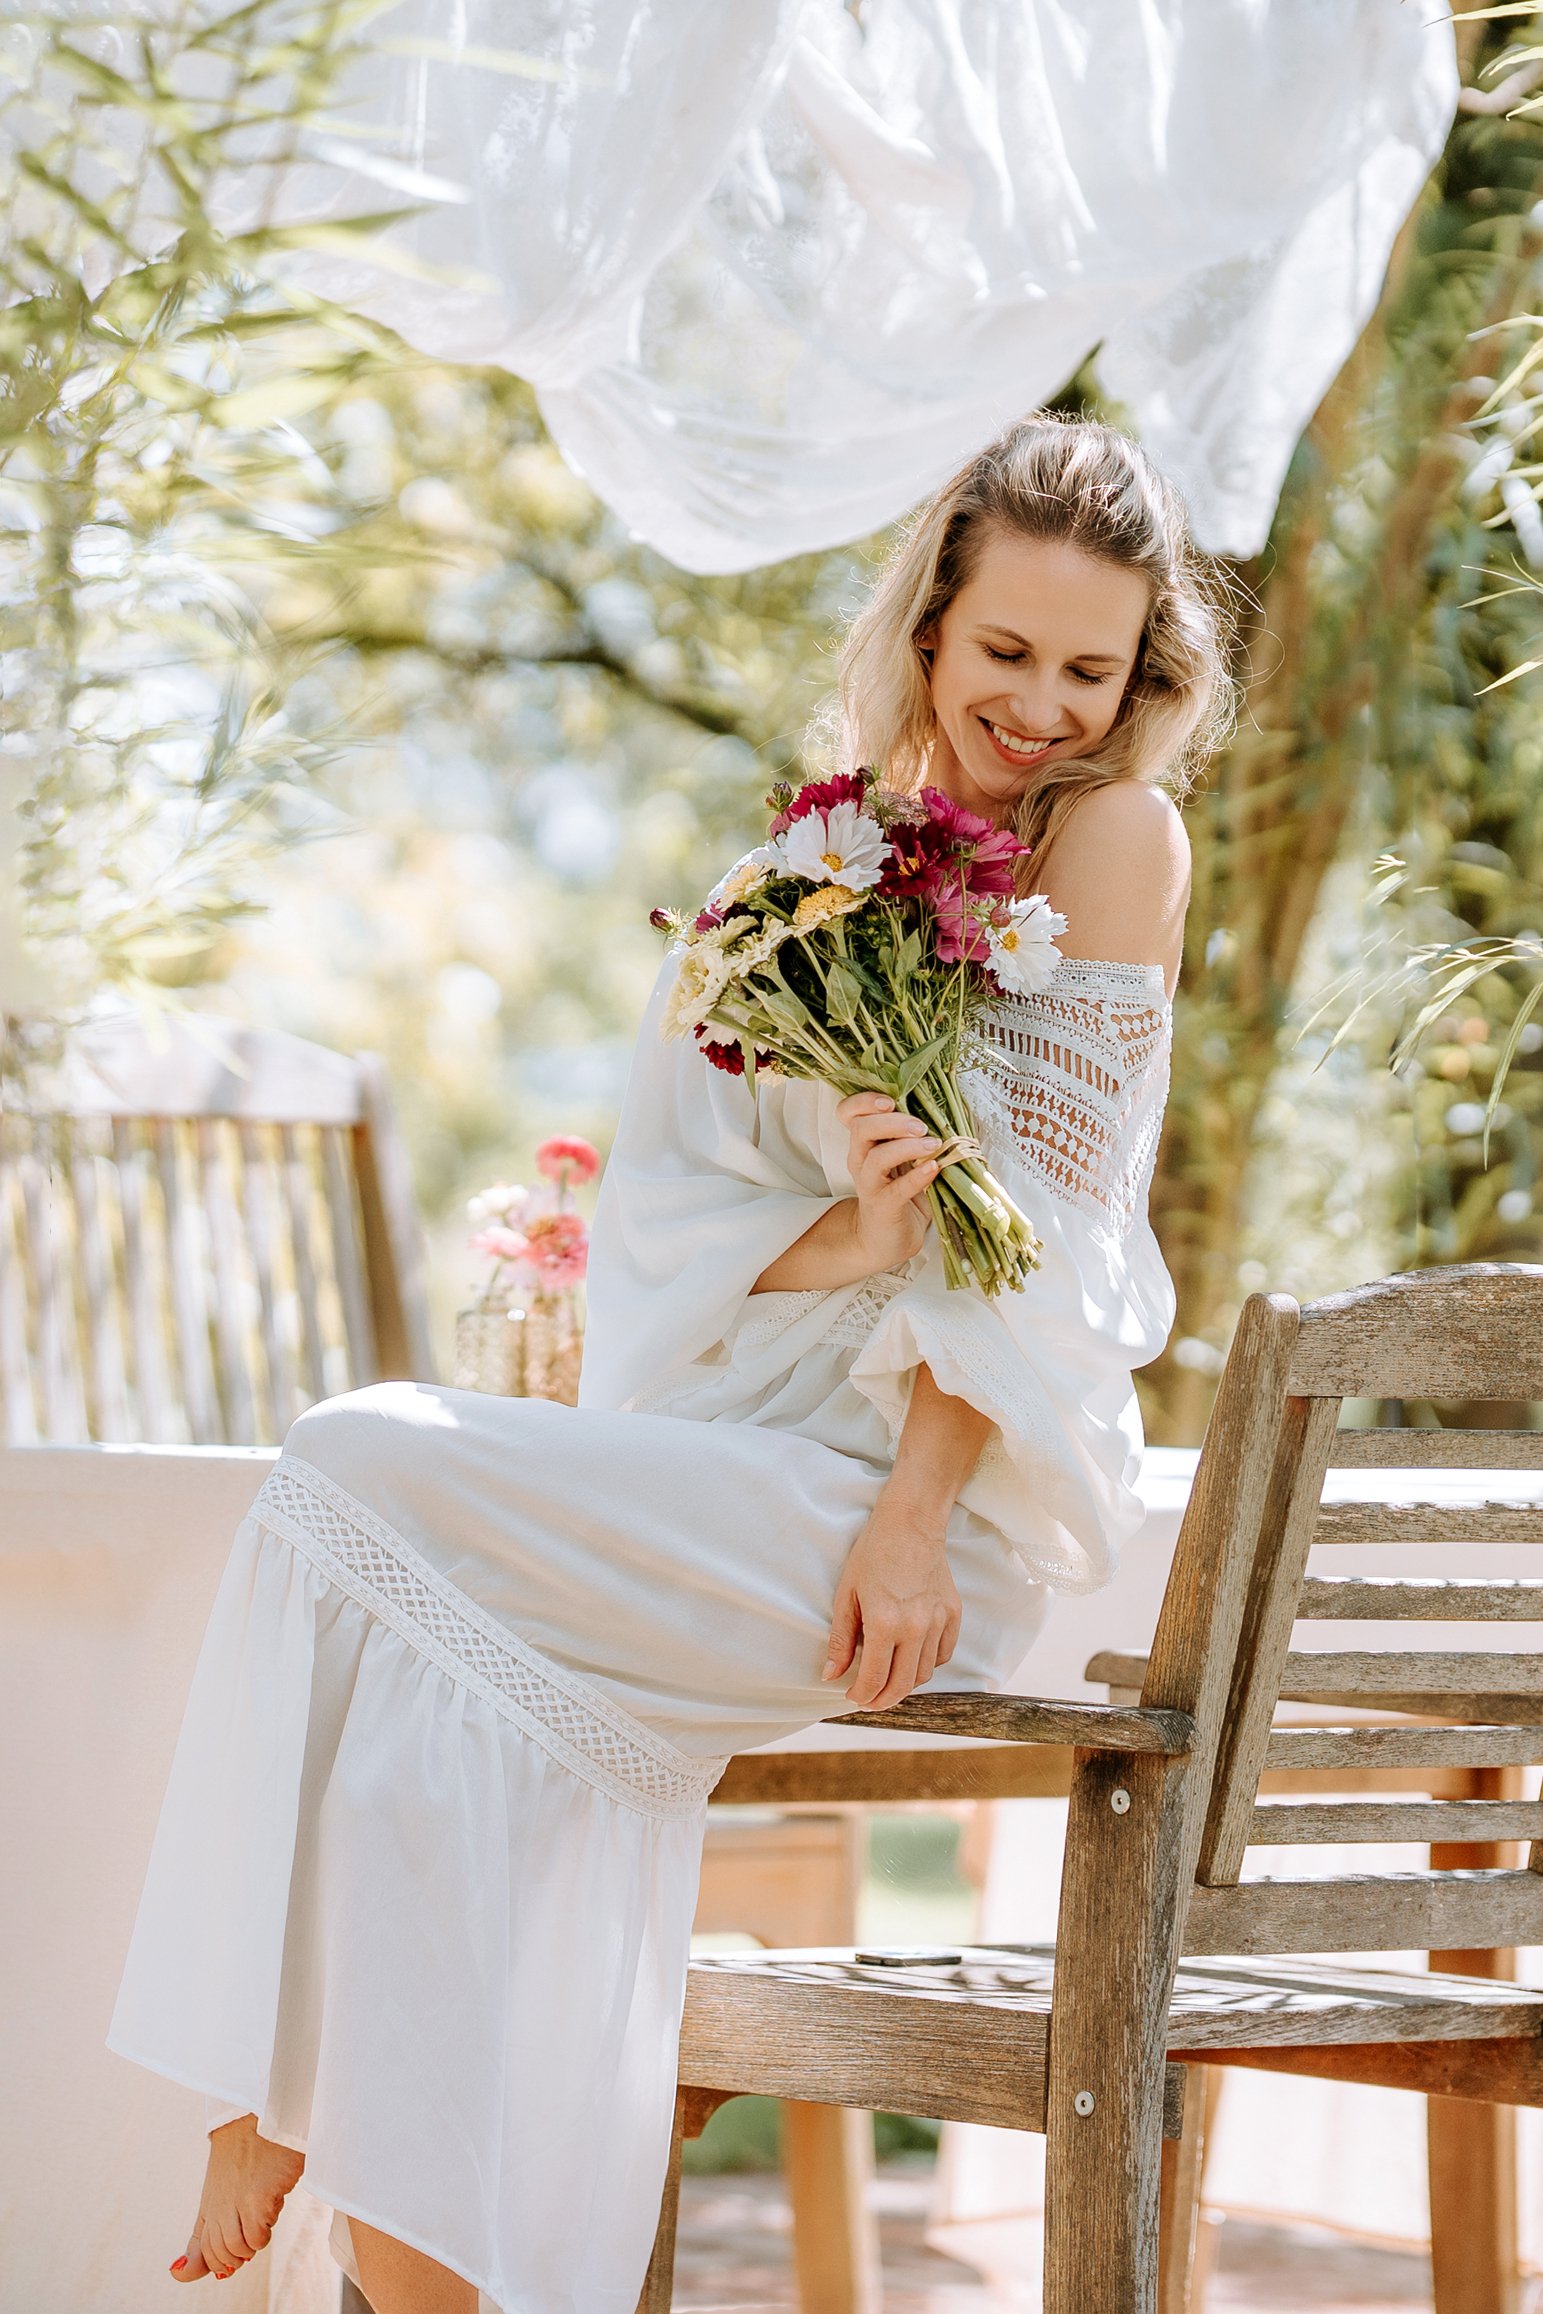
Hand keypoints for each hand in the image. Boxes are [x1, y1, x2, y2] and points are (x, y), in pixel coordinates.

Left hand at [821, 1494, 961, 1710]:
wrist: (910, 1523)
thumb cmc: (873, 1554)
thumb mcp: (847, 1594)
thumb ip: (840, 1639)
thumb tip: (831, 1674)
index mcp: (885, 1623)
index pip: (874, 1679)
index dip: (861, 1694)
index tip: (852, 1695)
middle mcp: (915, 1628)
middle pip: (902, 1685)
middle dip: (882, 1700)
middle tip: (868, 1700)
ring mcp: (938, 1622)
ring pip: (924, 1673)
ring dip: (904, 1683)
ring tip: (887, 1678)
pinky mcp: (953, 1614)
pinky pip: (942, 1654)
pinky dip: (927, 1663)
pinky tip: (911, 1657)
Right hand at [838, 1092, 939, 1275]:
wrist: (885, 1239)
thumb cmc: (898, 1192)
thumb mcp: (902, 1159)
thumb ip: (911, 1135)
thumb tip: (944, 1109)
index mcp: (864, 1143)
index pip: (848, 1113)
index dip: (863, 1101)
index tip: (890, 1100)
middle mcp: (860, 1160)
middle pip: (862, 1128)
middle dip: (893, 1121)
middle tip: (920, 1126)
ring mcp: (869, 1184)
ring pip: (877, 1157)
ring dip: (907, 1146)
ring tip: (933, 1145)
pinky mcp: (883, 1207)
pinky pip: (897, 1189)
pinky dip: (917, 1176)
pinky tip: (934, 1168)